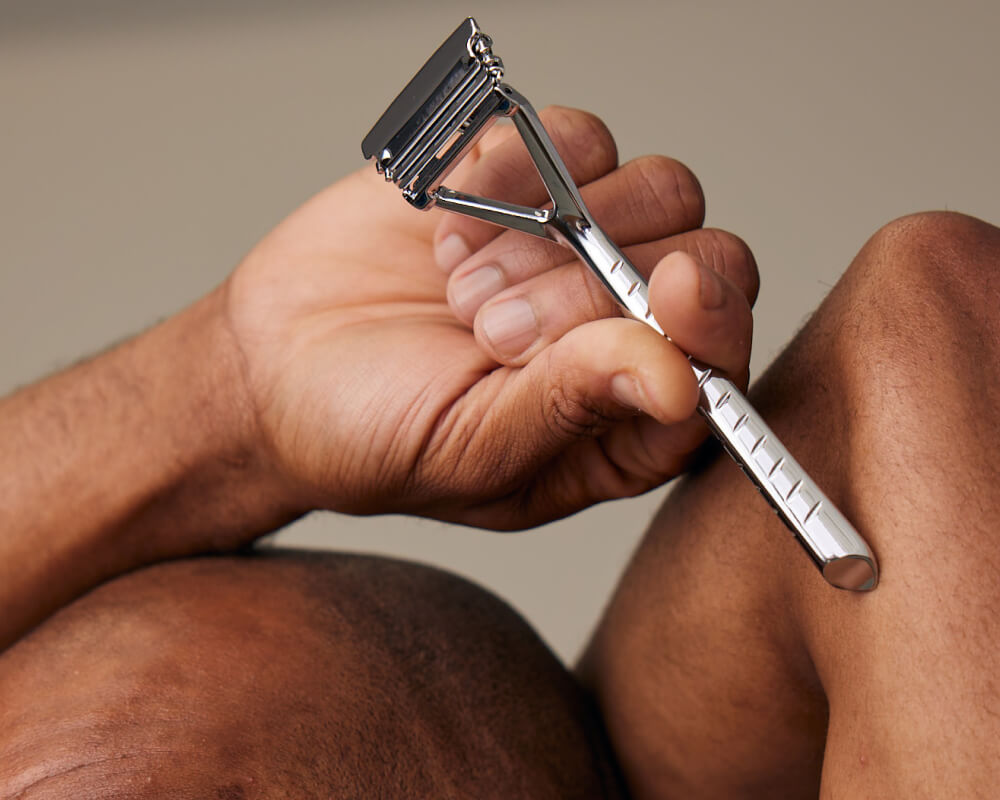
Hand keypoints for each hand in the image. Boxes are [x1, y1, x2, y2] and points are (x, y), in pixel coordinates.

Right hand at [224, 107, 757, 529]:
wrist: (273, 361)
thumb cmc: (366, 431)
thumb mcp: (466, 451)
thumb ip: (571, 412)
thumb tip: (679, 378)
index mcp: (622, 421)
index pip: (725, 362)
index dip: (714, 323)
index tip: (666, 292)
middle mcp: (619, 329)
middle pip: (704, 259)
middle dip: (595, 285)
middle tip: (491, 326)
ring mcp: (582, 246)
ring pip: (659, 189)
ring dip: (553, 231)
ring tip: (461, 282)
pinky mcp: (530, 180)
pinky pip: (577, 137)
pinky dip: (518, 165)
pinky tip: (452, 217)